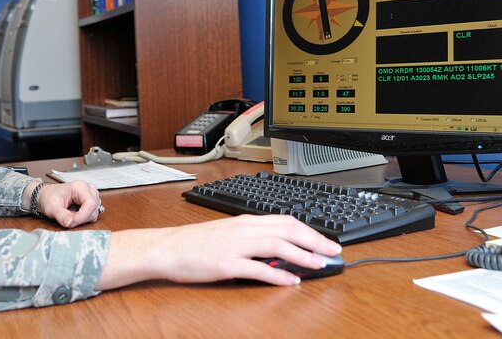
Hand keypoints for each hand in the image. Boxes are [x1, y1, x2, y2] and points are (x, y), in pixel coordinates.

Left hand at [35, 181, 102, 228]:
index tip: (71, 222)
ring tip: (69, 215)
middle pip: (93, 209)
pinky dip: (83, 218)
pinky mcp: (93, 201)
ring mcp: (92, 194)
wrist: (49, 195)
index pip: (90, 203)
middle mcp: (89, 189)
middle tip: (67, 220)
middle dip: (81, 219)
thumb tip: (69, 222)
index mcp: (80, 186)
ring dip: (82, 219)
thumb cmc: (50, 197)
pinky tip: (74, 214)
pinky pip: (92, 214)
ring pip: (94, 213)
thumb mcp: (51, 207)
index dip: (82, 216)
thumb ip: (61, 215)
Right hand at [96, 214, 341, 288]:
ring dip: (302, 254)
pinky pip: (257, 268)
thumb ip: (252, 239)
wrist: (167, 247)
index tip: (327, 241)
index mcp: (245, 221)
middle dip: (315, 240)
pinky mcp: (226, 263)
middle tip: (334, 252)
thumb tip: (279, 250)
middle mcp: (243, 229)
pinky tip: (291, 280)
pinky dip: (277, 273)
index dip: (311, 231)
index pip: (286, 221)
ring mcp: (235, 245)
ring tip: (320, 264)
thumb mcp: (227, 234)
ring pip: (277, 244)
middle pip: (287, 229)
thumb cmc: (195, 243)